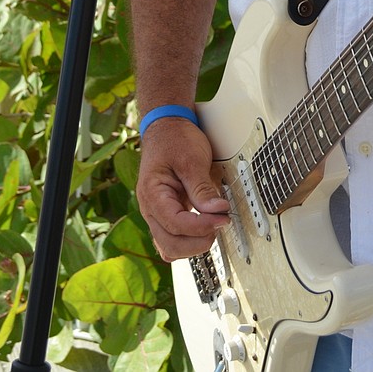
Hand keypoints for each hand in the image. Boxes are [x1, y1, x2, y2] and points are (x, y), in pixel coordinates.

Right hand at [136, 118, 228, 260]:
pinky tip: (204, 227)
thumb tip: (218, 211)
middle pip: (170, 245)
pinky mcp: (166, 213)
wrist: (167, 126)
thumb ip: (202, 189)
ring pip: (170, 247)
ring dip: (192, 244)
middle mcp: (150, 209)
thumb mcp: (191, 159)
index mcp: (152, 194)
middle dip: (198, 241)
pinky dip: (189, 239)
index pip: (175, 224)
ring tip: (213, 226)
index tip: (222, 219)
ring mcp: (157, 213)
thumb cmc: (174, 139)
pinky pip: (173, 238)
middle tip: (220, 224)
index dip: (201, 226)